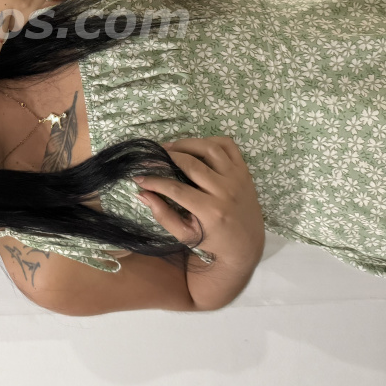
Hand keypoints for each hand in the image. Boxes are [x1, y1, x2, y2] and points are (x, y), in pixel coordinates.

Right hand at [134, 137, 263, 266]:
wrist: (247, 244)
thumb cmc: (213, 241)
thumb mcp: (186, 235)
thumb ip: (163, 215)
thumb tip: (142, 194)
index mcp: (211, 211)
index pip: (176, 188)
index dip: (154, 180)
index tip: (139, 177)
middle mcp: (226, 191)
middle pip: (191, 163)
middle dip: (167, 157)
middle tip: (152, 157)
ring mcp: (237, 178)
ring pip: (210, 148)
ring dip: (187, 144)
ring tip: (171, 148)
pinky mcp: (244, 171)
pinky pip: (228, 145)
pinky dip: (210, 140)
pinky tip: (196, 146)